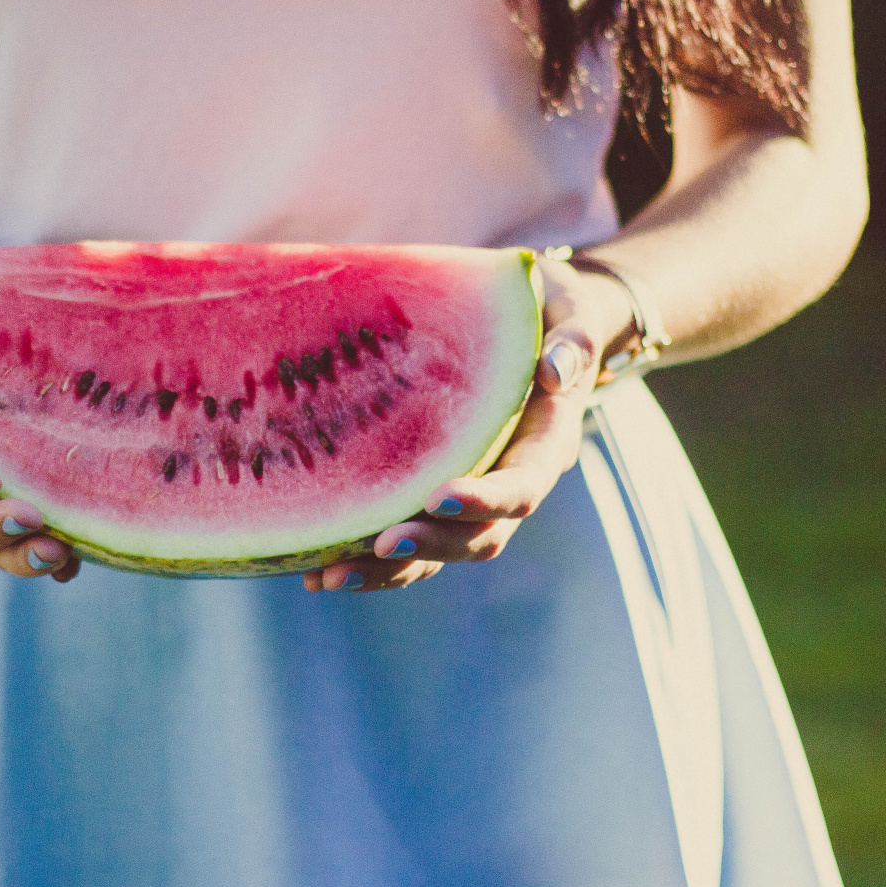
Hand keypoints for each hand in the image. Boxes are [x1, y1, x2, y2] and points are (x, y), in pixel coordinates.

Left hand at [301, 255, 632, 592]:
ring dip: (388, 571)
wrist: (533, 322)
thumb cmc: (548, 310)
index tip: (439, 498)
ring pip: (436, 552)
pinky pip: (405, 539)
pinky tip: (313, 572)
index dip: (486, 500)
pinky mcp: (433, 497)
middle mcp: (508, 483)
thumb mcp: (568, 310)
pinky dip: (363, 560)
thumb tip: (556, 371)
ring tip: (330, 577)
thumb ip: (572, 338)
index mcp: (545, 446)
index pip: (522, 487)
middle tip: (380, 545)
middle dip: (429, 546)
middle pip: (477, 537)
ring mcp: (470, 496)